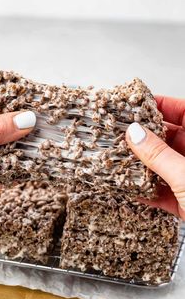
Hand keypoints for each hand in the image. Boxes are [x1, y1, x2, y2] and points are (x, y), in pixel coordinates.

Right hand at [126, 96, 184, 219]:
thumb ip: (159, 155)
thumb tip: (135, 134)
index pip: (184, 111)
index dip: (161, 105)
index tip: (137, 105)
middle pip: (169, 139)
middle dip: (144, 139)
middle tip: (121, 135)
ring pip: (163, 166)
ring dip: (142, 167)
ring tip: (120, 161)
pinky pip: (163, 192)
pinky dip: (148, 193)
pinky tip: (132, 191)